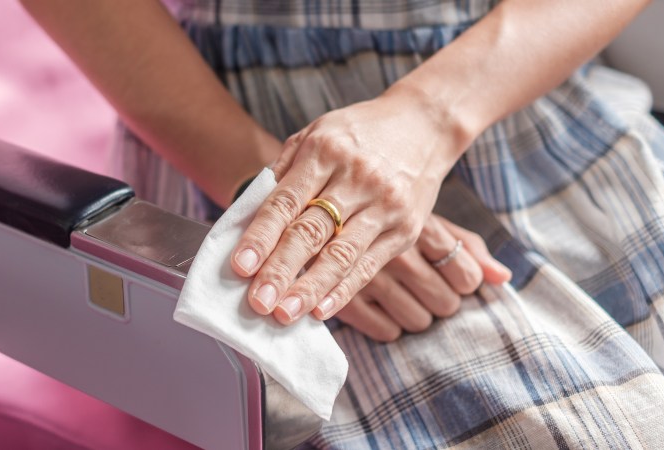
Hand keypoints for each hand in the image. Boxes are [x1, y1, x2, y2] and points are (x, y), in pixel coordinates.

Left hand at [231, 91, 470, 324]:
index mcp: (324, 152)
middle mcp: (356, 178)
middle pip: (311, 231)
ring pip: (341, 254)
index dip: (260, 236)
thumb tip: (248, 216)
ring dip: (310, 287)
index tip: (240, 266)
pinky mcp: (406, 228)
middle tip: (258, 301)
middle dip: (280, 270)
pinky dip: (345, 290)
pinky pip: (370, 265)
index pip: (285, 202)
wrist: (424, 123)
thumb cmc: (359, 132)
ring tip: (285, 313)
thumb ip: (283, 171)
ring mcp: (384, 204)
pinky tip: (322, 310)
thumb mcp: (316, 133)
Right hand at [321, 214, 510, 341]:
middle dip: (440, 301)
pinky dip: (387, 327)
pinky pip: (385, 331)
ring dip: (415, 316)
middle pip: (445, 301)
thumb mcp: (420, 215)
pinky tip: (380, 312)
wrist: (302, 205)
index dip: (463, 282)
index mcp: (418, 224)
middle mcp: (396, 250)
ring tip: (402, 300)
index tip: (452, 279)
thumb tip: (502, 278)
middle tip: (426, 293)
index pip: (465, 272)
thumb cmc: (375, 212)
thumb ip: (463, 244)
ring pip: (417, 319)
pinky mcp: (342, 299)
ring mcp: (368, 276)